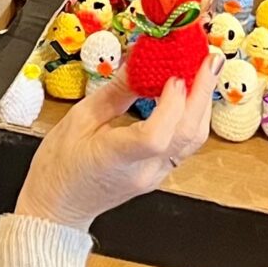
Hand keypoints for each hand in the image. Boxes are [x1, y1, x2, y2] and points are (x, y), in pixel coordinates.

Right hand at [13, 57, 214, 231]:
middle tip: (210, 58)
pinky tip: (190, 94)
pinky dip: (191, 115)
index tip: (174, 76)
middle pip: (186, 135)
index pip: (154, 137)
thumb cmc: (60, 167)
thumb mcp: (78, 119)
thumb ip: (115, 91)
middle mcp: (142, 171)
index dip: (170, 105)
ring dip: (202, 103)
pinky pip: (185, 144)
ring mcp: (155, 175)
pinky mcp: (159, 173)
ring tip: (206, 70)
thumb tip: (139, 61)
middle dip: (202, 92)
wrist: (57, 208)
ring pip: (192, 140)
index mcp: (115, 158)